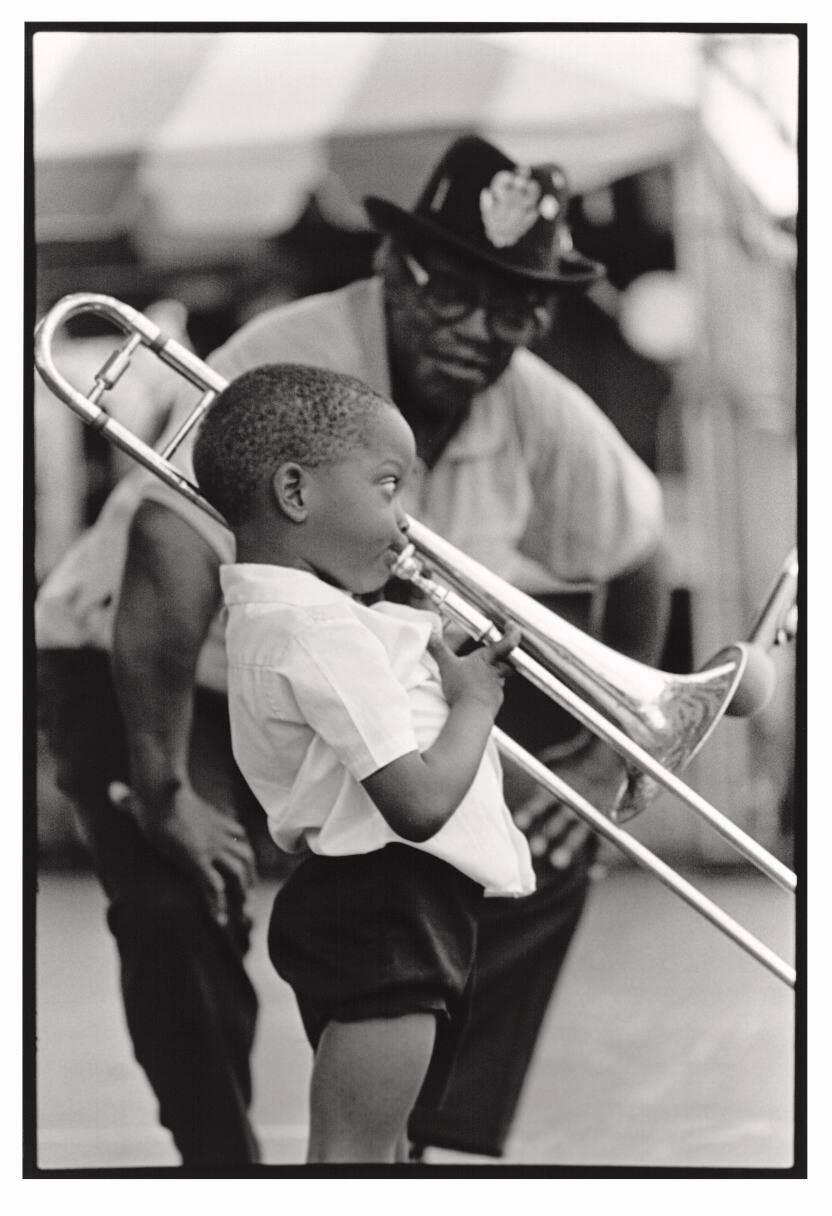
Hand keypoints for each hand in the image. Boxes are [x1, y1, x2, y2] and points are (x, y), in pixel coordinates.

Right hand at [109, 780, 255, 926]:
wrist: (158, 791)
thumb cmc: (152, 790)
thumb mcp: (151, 795)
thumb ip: (133, 798)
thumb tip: (112, 790)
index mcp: (214, 819)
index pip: (240, 838)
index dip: (243, 855)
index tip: (242, 873)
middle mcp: (218, 834)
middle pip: (246, 858)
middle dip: (249, 880)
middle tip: (246, 902)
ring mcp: (210, 847)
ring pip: (238, 873)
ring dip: (240, 896)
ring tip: (238, 917)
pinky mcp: (197, 858)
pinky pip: (214, 886)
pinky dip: (218, 904)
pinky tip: (217, 920)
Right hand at [427, 623, 520, 713]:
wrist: (473, 712)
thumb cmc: (463, 688)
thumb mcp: (447, 665)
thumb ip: (438, 649)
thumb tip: (429, 635)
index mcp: (486, 659)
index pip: (506, 643)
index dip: (513, 633)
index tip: (512, 626)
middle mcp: (495, 672)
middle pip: (507, 663)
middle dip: (504, 659)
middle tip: (498, 657)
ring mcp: (496, 688)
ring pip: (500, 679)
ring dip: (493, 677)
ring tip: (479, 679)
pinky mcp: (495, 702)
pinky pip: (493, 695)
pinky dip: (487, 693)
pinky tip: (476, 696)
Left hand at [512, 738, 627, 871]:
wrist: (610, 759)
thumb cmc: (572, 765)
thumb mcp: (552, 762)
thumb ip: (532, 770)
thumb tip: (499, 763)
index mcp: (561, 786)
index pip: (543, 798)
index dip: (531, 810)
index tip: (518, 823)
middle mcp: (575, 801)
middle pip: (561, 818)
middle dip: (549, 832)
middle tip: (535, 849)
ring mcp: (592, 814)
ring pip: (581, 832)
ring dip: (569, 847)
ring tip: (557, 862)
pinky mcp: (606, 825)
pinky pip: (604, 844)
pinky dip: (600, 860)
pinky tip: (593, 874)